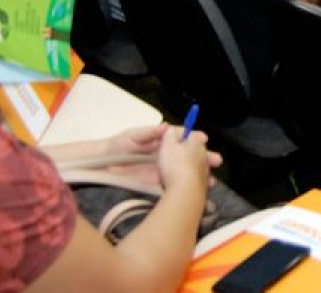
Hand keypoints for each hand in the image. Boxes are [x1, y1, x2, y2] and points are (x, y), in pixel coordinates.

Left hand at [102, 124, 222, 188]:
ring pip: (185, 171)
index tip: (205, 139)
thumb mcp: (132, 135)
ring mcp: (162, 169)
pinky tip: (197, 192)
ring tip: (212, 181)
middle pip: (188, 155)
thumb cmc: (117, 145)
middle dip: (204, 158)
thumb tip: (166, 128)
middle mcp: (165, 154)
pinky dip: (186, 188)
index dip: (194, 138)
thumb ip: (148, 133)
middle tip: (217, 161)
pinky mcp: (156, 183)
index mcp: (161, 140)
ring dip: (199, 175)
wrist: (102, 165)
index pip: (182, 137)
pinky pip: (174, 184)